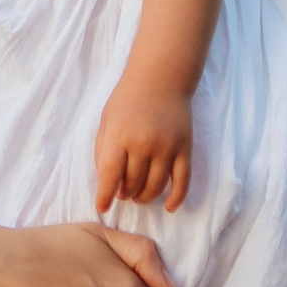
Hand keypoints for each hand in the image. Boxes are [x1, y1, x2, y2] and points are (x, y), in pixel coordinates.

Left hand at [94, 83, 193, 212]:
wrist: (160, 78)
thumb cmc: (128, 99)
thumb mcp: (107, 120)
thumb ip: (103, 150)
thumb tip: (106, 181)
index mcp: (120, 136)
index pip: (110, 175)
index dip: (104, 196)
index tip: (102, 207)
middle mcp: (143, 144)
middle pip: (133, 184)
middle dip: (125, 194)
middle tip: (122, 192)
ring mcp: (166, 147)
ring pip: (155, 187)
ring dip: (145, 197)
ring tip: (138, 195)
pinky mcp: (184, 149)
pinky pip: (182, 181)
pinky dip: (176, 198)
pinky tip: (170, 207)